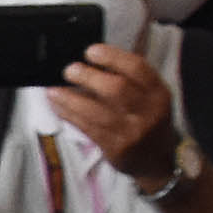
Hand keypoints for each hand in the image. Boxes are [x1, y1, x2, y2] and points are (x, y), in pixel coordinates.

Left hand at [51, 41, 182, 181]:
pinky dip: (69, 115)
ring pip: (96, 111)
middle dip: (88, 77)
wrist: (156, 161)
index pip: (137, 68)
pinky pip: (87, 128)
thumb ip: (130, 80)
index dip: (112, 57)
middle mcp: (148, 111)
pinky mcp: (115, 148)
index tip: (91, 51)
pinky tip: (58, 106)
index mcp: (158, 93)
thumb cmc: (148, 120)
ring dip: (70, 98)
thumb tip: (93, 61)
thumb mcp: (151, 98)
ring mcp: (131, 132)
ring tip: (54, 89)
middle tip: (70, 70)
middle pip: (116, 89)